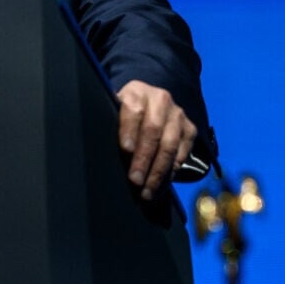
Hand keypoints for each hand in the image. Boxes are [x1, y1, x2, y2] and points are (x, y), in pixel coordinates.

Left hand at [116, 80, 196, 200]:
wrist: (148, 104)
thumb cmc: (123, 114)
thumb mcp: (113, 111)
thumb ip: (108, 122)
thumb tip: (95, 146)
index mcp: (136, 92)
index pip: (133, 110)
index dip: (129, 130)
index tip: (125, 150)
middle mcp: (160, 99)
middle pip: (153, 130)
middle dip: (143, 159)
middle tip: (135, 180)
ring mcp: (177, 114)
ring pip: (170, 145)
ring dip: (158, 172)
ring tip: (147, 191)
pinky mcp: (189, 128)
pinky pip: (182, 153)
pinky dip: (171, 172)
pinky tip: (160, 186)